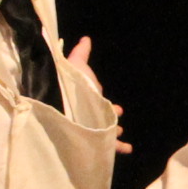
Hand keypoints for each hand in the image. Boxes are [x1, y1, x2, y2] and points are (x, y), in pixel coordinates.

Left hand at [66, 36, 133, 153]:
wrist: (59, 101)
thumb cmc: (69, 85)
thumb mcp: (77, 65)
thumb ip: (81, 54)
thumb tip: (85, 39)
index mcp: (86, 100)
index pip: (99, 105)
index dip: (109, 106)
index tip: (119, 109)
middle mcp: (88, 115)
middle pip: (102, 119)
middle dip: (111, 122)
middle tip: (119, 123)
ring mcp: (91, 127)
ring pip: (106, 133)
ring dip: (115, 135)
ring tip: (123, 141)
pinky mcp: (93, 138)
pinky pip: (107, 145)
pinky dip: (117, 148)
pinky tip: (128, 150)